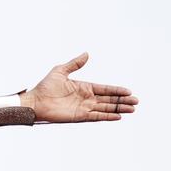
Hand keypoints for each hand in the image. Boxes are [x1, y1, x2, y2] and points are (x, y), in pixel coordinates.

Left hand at [19, 52, 137, 122]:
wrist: (34, 101)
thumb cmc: (45, 87)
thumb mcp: (60, 71)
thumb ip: (74, 64)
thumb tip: (86, 53)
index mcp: (83, 87)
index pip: (104, 89)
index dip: (116, 90)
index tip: (129, 91)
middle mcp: (85, 98)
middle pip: (108, 100)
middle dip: (122, 100)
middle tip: (136, 101)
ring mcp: (83, 108)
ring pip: (105, 108)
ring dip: (118, 108)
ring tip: (132, 109)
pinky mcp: (79, 116)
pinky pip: (96, 116)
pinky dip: (107, 116)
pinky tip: (118, 116)